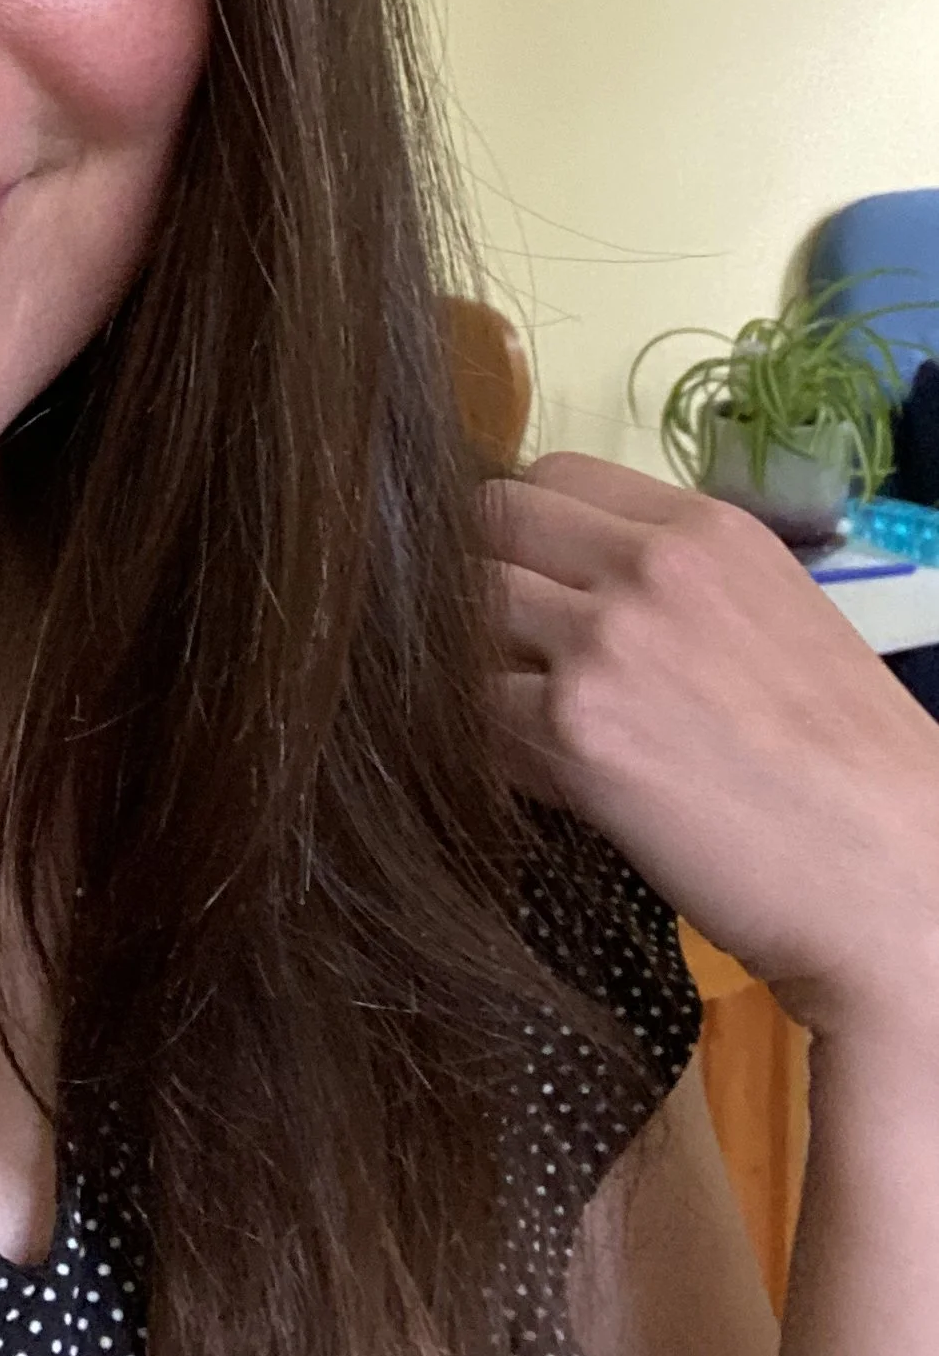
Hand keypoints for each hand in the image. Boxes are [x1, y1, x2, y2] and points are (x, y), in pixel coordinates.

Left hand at [486, 453, 938, 1040]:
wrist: (899, 881)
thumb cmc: (849, 766)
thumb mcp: (771, 619)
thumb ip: (669, 586)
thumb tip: (565, 585)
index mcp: (705, 530)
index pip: (554, 475)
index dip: (526, 531)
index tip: (529, 581)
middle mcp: (647, 564)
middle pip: (489, 520)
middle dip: (478, 578)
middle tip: (502, 649)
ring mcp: (604, 640)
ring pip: (459, 608)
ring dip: (468, 659)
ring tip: (513, 715)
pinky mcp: (575, 729)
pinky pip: (470, 710)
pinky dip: (475, 742)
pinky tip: (527, 774)